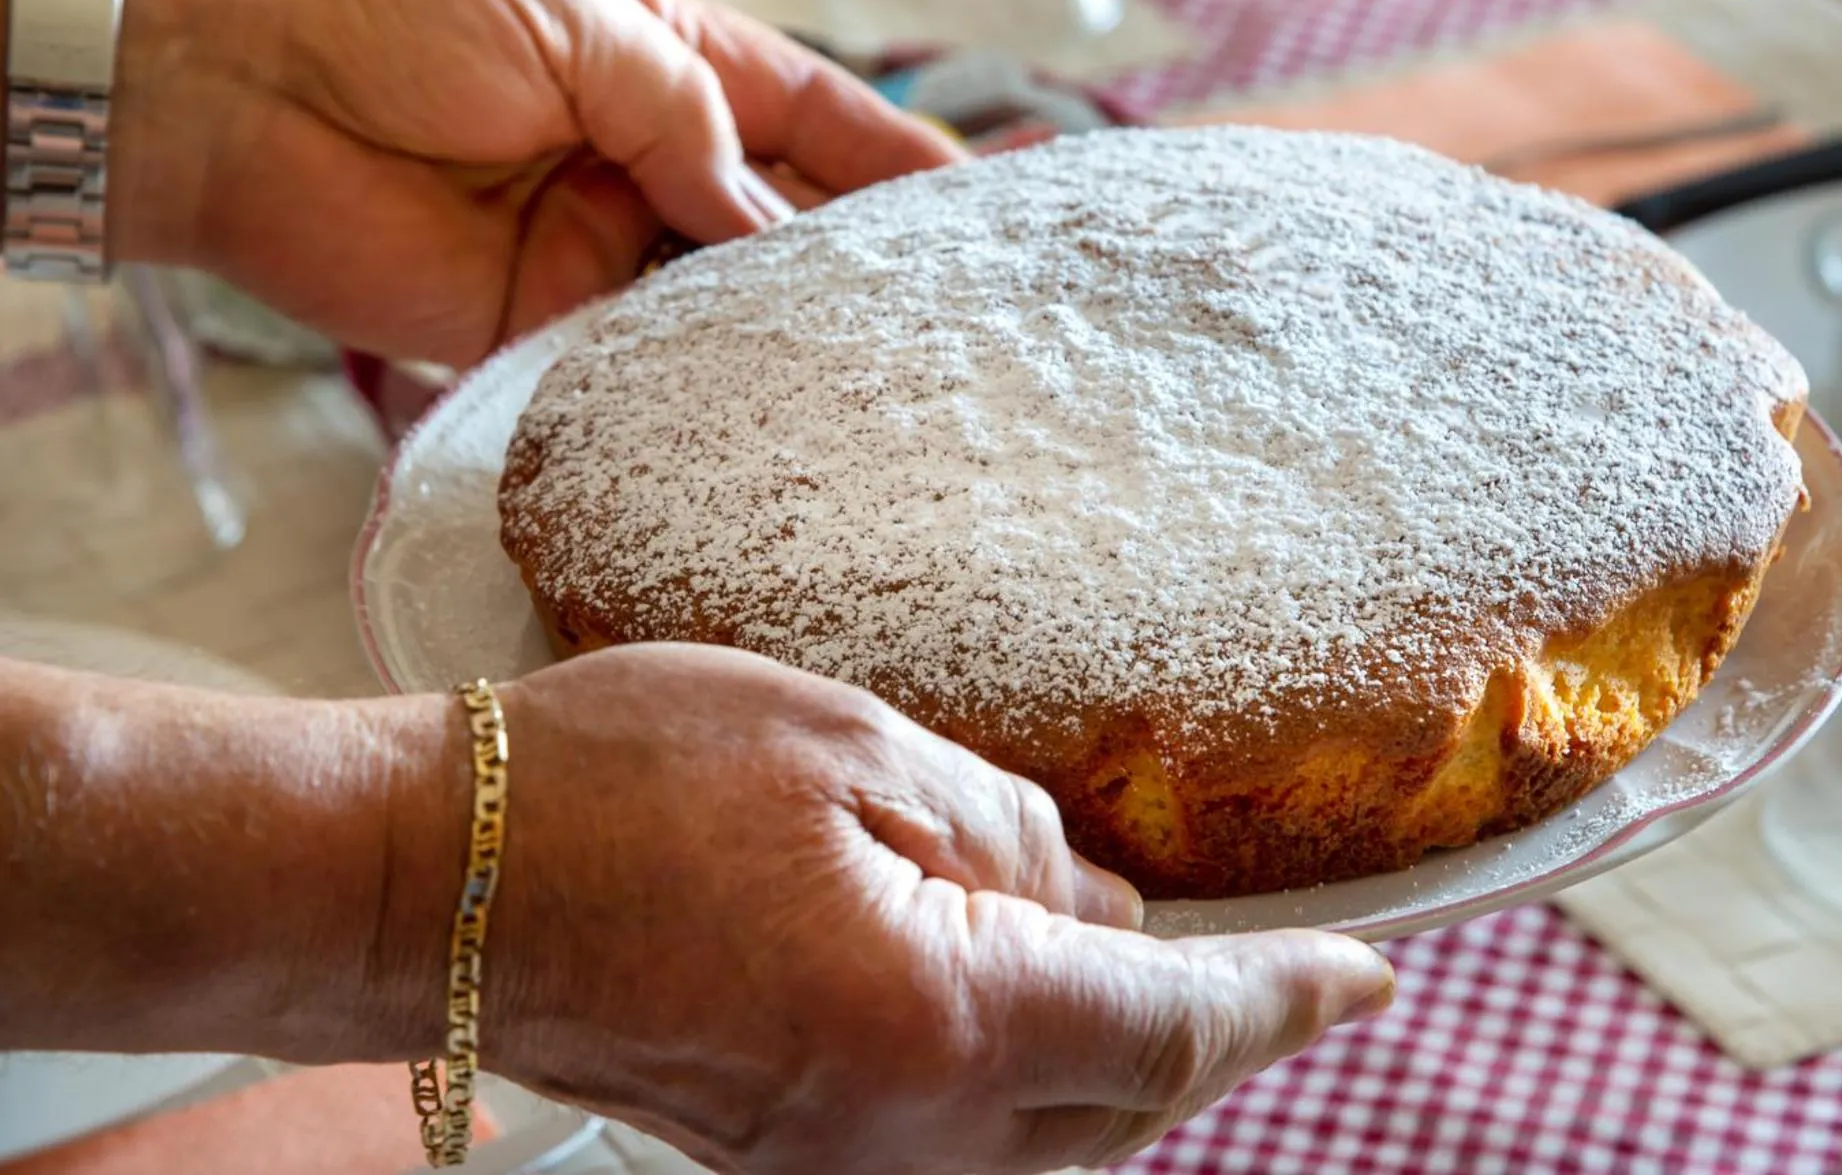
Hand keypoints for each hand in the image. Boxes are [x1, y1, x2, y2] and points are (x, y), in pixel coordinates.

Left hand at [109, 0, 960, 364]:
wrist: (231, 97)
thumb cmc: (393, 15)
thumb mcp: (575, 21)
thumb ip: (686, 118)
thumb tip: (775, 230)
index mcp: (667, 62)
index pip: (813, 117)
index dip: (898, 160)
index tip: (986, 206)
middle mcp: (649, 161)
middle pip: (786, 223)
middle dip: (868, 264)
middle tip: (964, 318)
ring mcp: (602, 249)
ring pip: (727, 306)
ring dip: (796, 338)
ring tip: (897, 378)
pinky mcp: (545, 329)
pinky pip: (644, 367)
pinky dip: (702, 390)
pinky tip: (772, 413)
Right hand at [381, 645, 1395, 1174]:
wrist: (434, 882)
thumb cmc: (626, 781)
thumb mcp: (853, 747)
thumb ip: (1010, 837)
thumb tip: (1101, 909)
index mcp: (936, 1021)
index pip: (1170, 1031)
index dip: (1284, 1003)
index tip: (1368, 978)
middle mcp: (901, 1136)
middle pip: (1124, 1110)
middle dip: (1204, 1036)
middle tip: (1261, 959)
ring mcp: (837, 1168)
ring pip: (1050, 1140)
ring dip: (1114, 1057)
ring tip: (1130, 954)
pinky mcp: (784, 1164)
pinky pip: (961, 1140)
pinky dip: (1024, 1074)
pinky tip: (1017, 985)